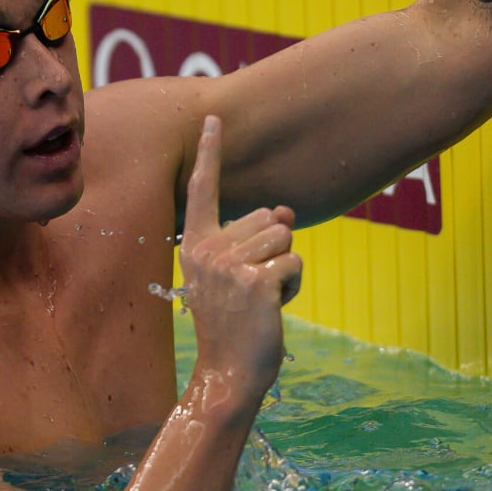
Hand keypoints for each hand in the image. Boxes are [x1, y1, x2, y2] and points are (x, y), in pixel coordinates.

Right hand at [179, 115, 302, 398]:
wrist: (227, 372)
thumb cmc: (234, 323)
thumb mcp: (236, 275)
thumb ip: (255, 238)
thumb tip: (286, 210)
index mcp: (196, 244)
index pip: (203, 190)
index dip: (210, 152)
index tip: (213, 118)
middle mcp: (207, 249)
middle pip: (268, 216)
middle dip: (274, 248)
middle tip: (253, 289)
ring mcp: (229, 264)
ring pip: (285, 236)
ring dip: (286, 267)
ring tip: (262, 298)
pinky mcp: (255, 280)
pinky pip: (294, 261)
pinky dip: (293, 284)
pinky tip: (273, 309)